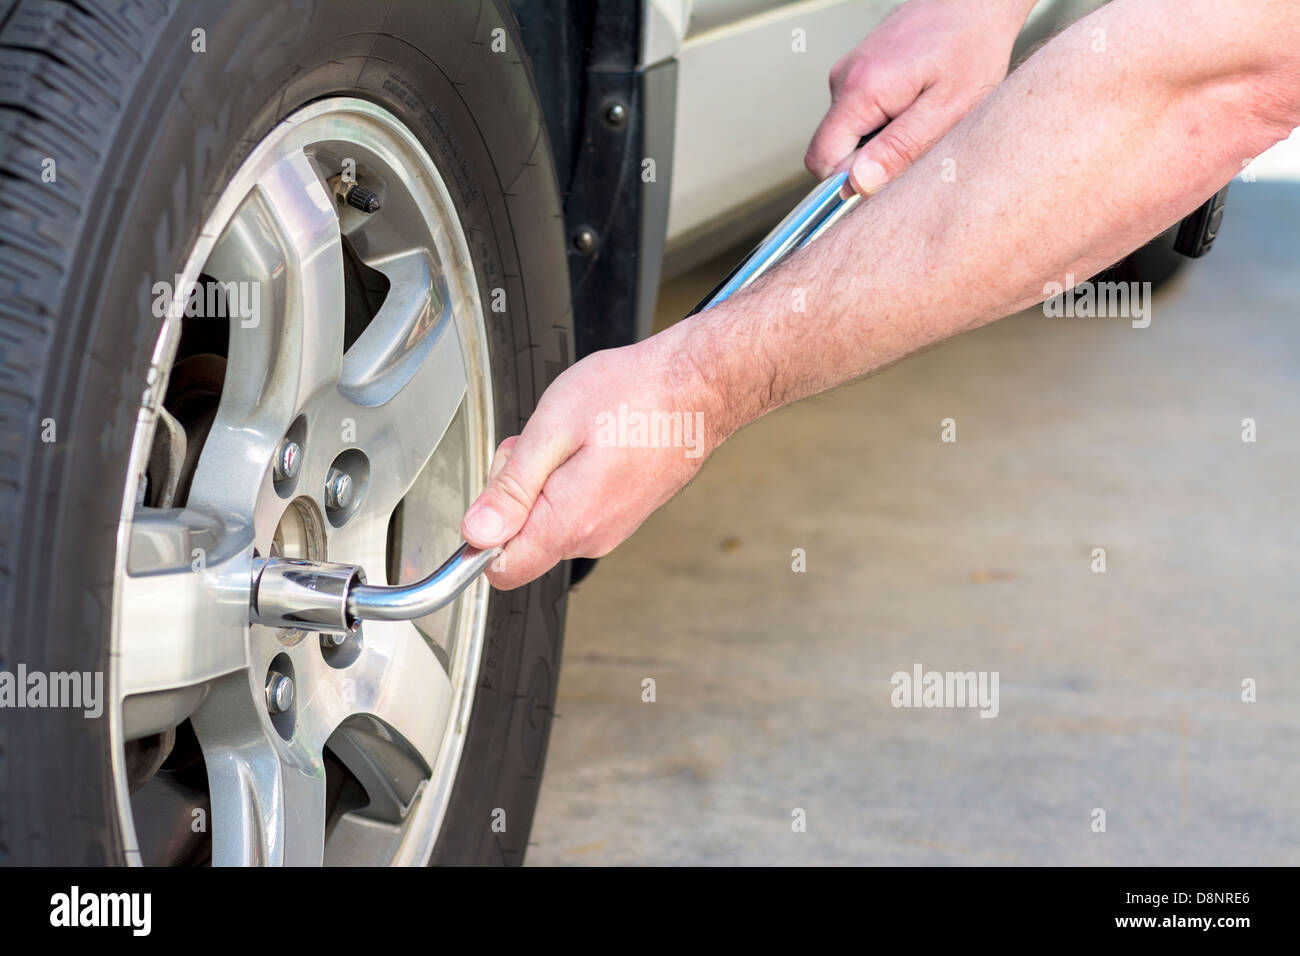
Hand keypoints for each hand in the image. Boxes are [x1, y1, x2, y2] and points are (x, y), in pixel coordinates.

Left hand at [460, 330, 718, 588]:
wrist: (699, 387)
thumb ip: (511, 488)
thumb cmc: (635, 395)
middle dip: (514, 491)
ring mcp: (611, 527)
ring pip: (546, 519)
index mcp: (570, 523)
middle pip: (520, 539)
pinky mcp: (622, 513)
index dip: (482, 533)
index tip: (496, 490)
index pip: (500, 569)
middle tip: (539, 443)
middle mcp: (592, 536)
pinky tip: (592, 442)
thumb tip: (477, 533)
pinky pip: (575, 508)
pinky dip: (568, 477)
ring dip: (542, 478)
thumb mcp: (553, 429)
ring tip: (574, 436)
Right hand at [805, 0, 1033, 193]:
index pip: (822, 161)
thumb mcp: (946, 110)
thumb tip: (857, 184)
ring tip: (921, 117)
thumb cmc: (972, 45)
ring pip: (847, 134)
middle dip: (869, 161)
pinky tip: (916, 104)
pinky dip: (884, 121)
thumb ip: (899, 149)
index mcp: (861, 89)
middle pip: (832, 149)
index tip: (886, 180)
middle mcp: (844, 78)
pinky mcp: (858, 70)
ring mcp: (848, 71)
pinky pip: (858, 114)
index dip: (849, 182)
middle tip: (915, 144)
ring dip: (880, 140)